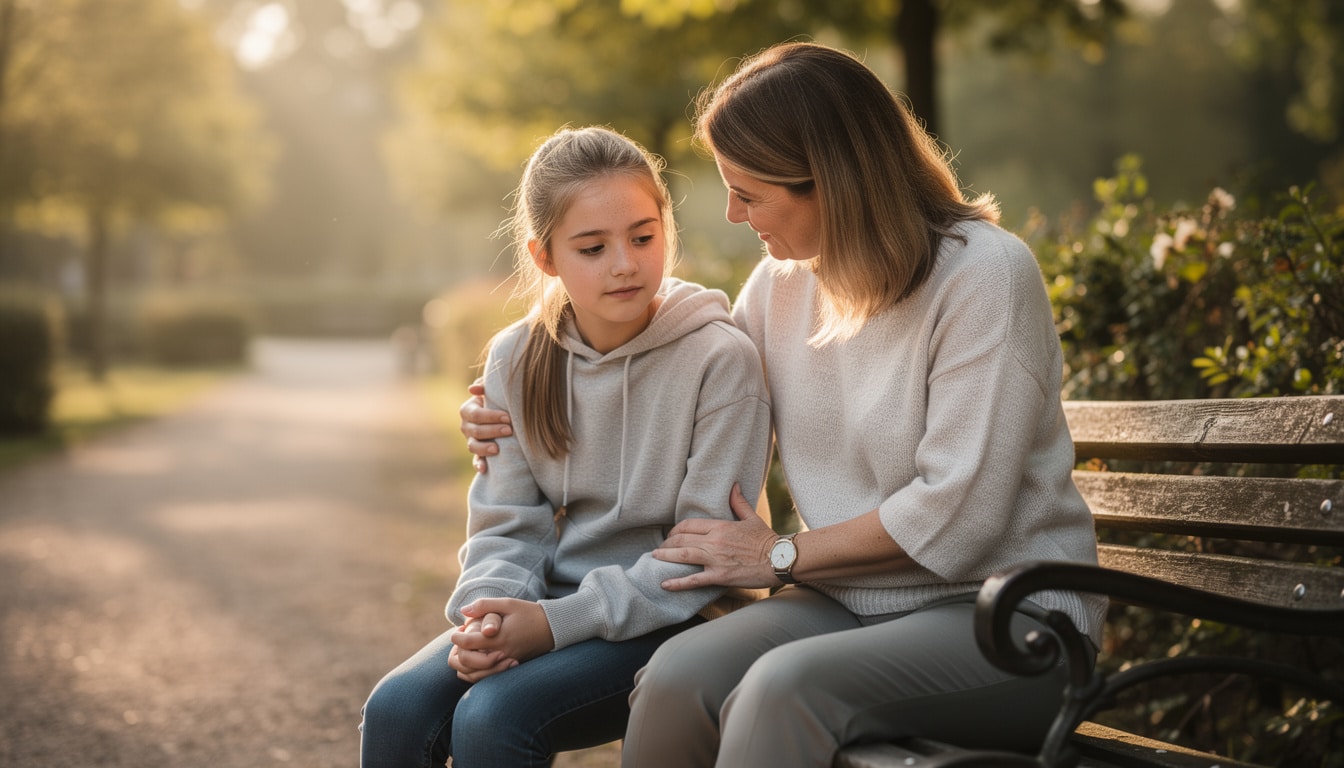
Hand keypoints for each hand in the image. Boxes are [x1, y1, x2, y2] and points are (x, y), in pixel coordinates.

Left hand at [448, 598, 553, 682]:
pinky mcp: (508, 668)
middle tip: (459, 641)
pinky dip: (474, 672)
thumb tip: (463, 611)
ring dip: (464, 664)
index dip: (457, 637)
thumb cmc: (530, 613)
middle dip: (457, 652)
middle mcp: (501, 654)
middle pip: (467, 662)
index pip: (468, 643)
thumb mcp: (508, 604)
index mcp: (499, 638)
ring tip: (464, 650)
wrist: (553, 629)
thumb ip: (485, 605)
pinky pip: (485, 677)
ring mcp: (505, 664)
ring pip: (474, 674)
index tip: (457, 631)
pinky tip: (473, 660)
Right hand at [460, 378, 511, 473]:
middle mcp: (466, 426)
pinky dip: (479, 465)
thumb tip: (473, 389)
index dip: (491, 416)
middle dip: (493, 431)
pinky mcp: (477, 454)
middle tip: (509, 430)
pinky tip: (484, 469)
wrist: (500, 415)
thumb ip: (485, 386)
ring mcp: (470, 441)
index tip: (507, 417)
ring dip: (484, 448)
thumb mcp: (491, 391)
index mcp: (467, 410)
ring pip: (473, 446)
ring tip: (497, 449)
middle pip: (476, 431)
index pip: (476, 414)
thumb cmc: (496, 399)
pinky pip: (476, 461)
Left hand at [653, 483, 778, 590]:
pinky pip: (694, 580)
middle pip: (682, 539)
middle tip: (660, 548)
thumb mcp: (751, 518)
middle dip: (667, 543)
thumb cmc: (767, 539)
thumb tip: (733, 485)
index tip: (671, 534)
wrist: (780, 559)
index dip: (676, 530)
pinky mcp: (719, 577)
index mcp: (720, 526)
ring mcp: (716, 560)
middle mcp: (714, 541)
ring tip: (654, 557)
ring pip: (683, 556)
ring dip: (665, 556)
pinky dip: (677, 583)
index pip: (689, 525)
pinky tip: (664, 584)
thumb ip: (738, 502)